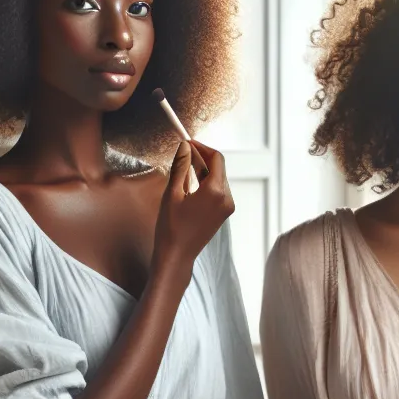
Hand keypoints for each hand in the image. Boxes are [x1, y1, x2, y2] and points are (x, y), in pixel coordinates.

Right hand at [153, 138, 232, 275]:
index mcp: (216, 191)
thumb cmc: (171, 227)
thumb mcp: (172, 193)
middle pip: (219, 167)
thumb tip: (185, 146)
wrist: (176, 256)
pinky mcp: (224, 213)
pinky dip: (207, 183)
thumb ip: (181, 167)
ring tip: (184, 170)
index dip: (202, 147)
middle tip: (183, 153)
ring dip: (204, 170)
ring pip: (219, 178)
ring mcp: (227, 207)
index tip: (187, 143)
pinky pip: (218, 190)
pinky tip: (191, 185)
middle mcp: (227, 198)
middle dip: (202, 158)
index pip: (216, 158)